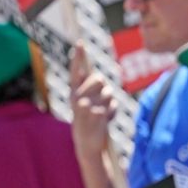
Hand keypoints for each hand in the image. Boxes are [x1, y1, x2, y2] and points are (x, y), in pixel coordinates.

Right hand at [70, 42, 116, 157]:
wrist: (87, 144)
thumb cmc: (88, 121)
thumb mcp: (86, 104)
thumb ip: (91, 90)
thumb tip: (97, 76)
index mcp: (73, 94)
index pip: (76, 72)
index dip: (78, 57)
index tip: (80, 43)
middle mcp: (77, 98)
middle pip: (99, 79)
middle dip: (104, 88)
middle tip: (100, 101)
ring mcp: (86, 106)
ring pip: (109, 93)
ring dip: (109, 103)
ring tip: (101, 114)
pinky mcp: (97, 115)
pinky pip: (114, 106)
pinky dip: (113, 113)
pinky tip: (105, 121)